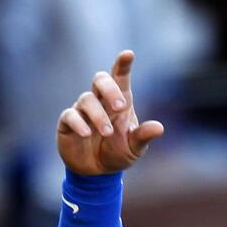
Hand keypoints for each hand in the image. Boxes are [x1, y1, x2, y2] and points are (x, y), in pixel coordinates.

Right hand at [56, 50, 164, 175]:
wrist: (97, 172)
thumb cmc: (118, 153)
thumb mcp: (134, 148)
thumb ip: (143, 136)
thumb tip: (159, 128)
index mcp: (120, 102)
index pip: (120, 78)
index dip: (122, 65)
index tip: (128, 54)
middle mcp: (100, 101)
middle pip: (100, 80)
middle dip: (109, 89)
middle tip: (120, 106)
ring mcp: (82, 110)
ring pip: (86, 100)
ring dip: (99, 116)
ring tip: (108, 133)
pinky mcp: (67, 123)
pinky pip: (70, 115)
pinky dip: (78, 123)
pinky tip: (87, 133)